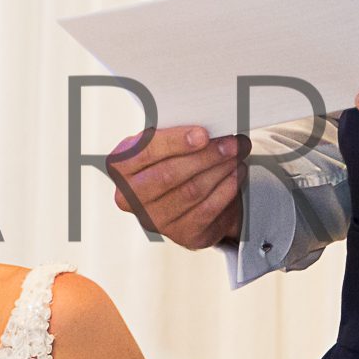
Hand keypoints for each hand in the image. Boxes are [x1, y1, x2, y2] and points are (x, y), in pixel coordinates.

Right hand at [107, 124, 246, 248]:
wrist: (185, 200)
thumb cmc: (171, 163)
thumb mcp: (163, 144)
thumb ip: (174, 135)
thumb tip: (207, 124)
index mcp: (121, 168)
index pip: (146, 153)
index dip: (176, 142)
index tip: (203, 134)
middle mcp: (130, 197)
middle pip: (170, 175)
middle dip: (206, 156)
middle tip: (231, 143)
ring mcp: (155, 220)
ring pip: (192, 191)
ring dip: (221, 169)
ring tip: (237, 153)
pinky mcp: (182, 234)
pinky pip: (208, 209)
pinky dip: (227, 189)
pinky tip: (236, 173)